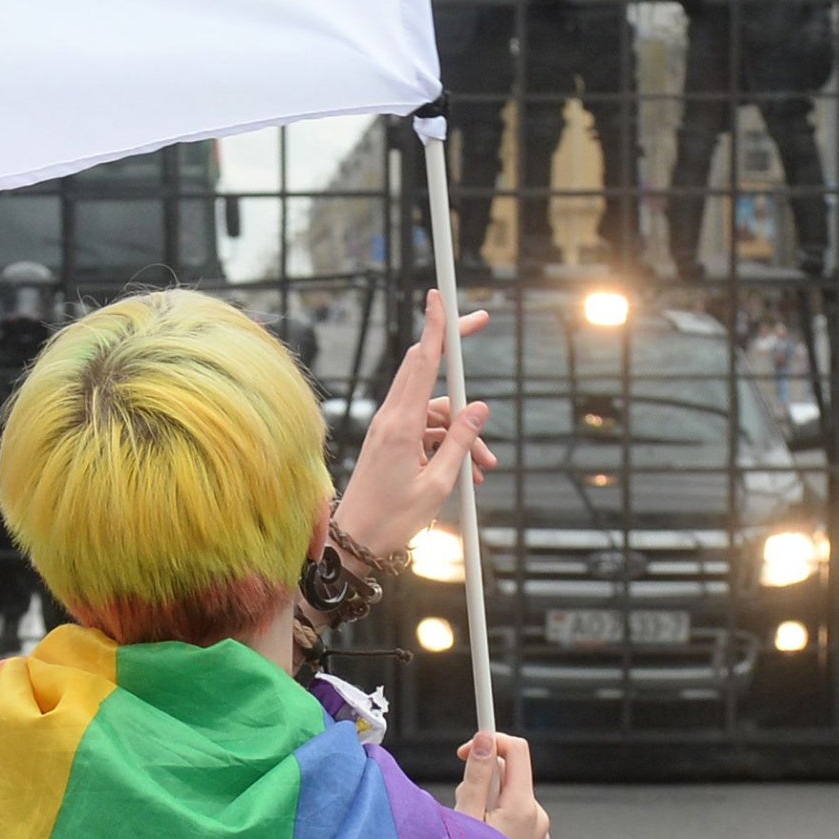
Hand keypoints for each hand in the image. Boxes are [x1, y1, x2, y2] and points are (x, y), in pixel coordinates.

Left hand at [333, 290, 496, 559]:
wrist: (355, 541)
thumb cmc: (393, 518)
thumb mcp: (438, 483)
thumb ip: (461, 442)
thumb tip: (479, 408)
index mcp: (401, 425)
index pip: (422, 362)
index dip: (434, 327)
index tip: (439, 296)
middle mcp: (391, 419)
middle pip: (425, 367)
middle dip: (453, 349)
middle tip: (480, 323)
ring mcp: (389, 429)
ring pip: (434, 409)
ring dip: (461, 430)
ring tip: (483, 469)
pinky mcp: (390, 442)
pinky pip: (426, 430)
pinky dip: (447, 445)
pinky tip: (466, 476)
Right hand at [454, 731, 548, 838]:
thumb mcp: (465, 820)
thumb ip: (475, 777)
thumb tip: (483, 741)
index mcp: (523, 807)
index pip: (516, 750)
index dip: (490, 740)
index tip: (467, 749)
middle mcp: (539, 818)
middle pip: (511, 776)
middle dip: (484, 782)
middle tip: (463, 807)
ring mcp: (542, 835)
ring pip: (512, 799)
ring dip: (490, 804)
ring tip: (472, 833)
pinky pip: (519, 820)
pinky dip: (500, 823)